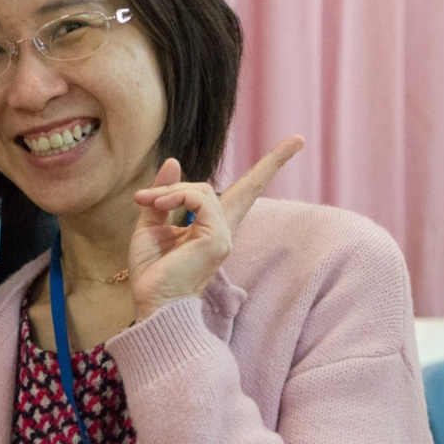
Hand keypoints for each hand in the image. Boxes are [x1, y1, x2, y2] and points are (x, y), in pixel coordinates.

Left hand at [128, 136, 304, 319]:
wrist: (153, 303)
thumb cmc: (152, 272)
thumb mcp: (151, 225)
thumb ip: (163, 196)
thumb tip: (173, 161)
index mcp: (212, 226)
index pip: (244, 193)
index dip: (267, 168)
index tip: (295, 144)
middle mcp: (224, 229)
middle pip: (252, 187)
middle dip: (273, 161)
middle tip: (296, 140)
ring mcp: (224, 235)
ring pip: (201, 189)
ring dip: (170, 190)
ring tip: (146, 201)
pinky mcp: (216, 238)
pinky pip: (198, 198)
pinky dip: (174, 196)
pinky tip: (157, 203)